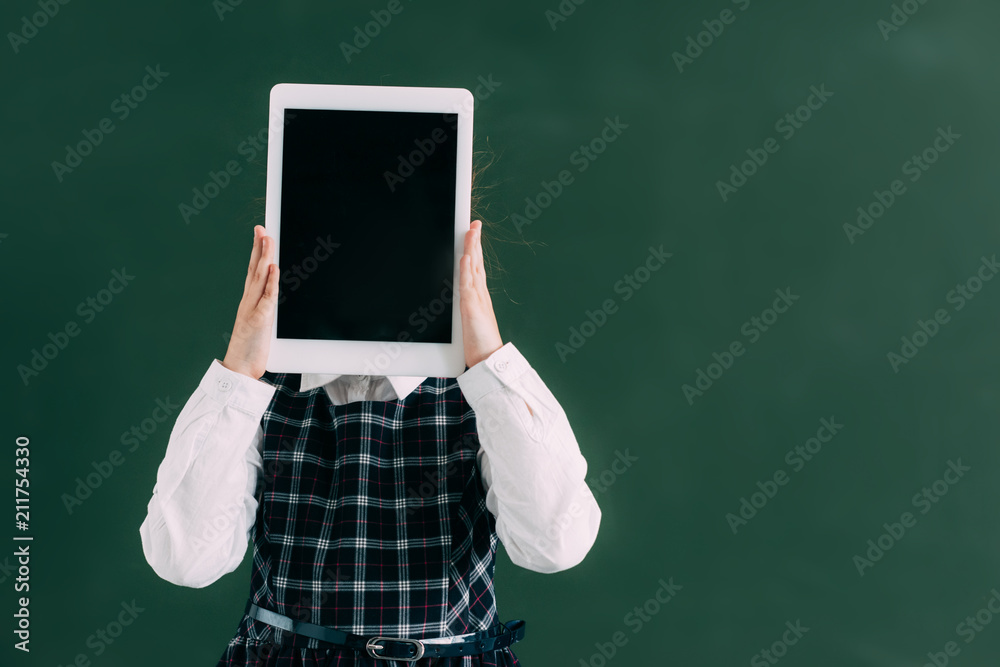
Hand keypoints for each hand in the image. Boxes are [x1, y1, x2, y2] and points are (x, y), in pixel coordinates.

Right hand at [221, 225, 279, 378]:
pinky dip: (271, 282)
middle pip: (255, 269)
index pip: (255, 271)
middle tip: (262, 228)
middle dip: (259, 247)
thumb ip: (264, 306)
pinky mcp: (259, 320)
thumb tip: (272, 293)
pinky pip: (267, 298)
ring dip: (265, 258)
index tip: (261, 233)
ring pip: (260, 278)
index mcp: (250, 300)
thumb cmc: (250, 347)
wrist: (240, 368)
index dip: (257, 251)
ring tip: (268, 240)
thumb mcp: (260, 321)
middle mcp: (250, 301)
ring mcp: (253, 309)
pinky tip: (274, 269)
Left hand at [459, 220, 503, 368]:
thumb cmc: (479, 343)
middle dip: (475, 242)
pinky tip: (466, 257)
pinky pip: (468, 285)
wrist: (488, 359)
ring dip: (472, 249)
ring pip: (473, 268)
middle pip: (478, 262)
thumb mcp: (471, 320)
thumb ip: (468, 307)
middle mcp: (479, 295)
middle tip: (475, 224)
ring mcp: (477, 300)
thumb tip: (463, 298)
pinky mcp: (472, 308)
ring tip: (471, 231)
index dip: (475, 250)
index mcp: (479, 296)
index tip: (473, 235)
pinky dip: (467, 269)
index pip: (476, 268)